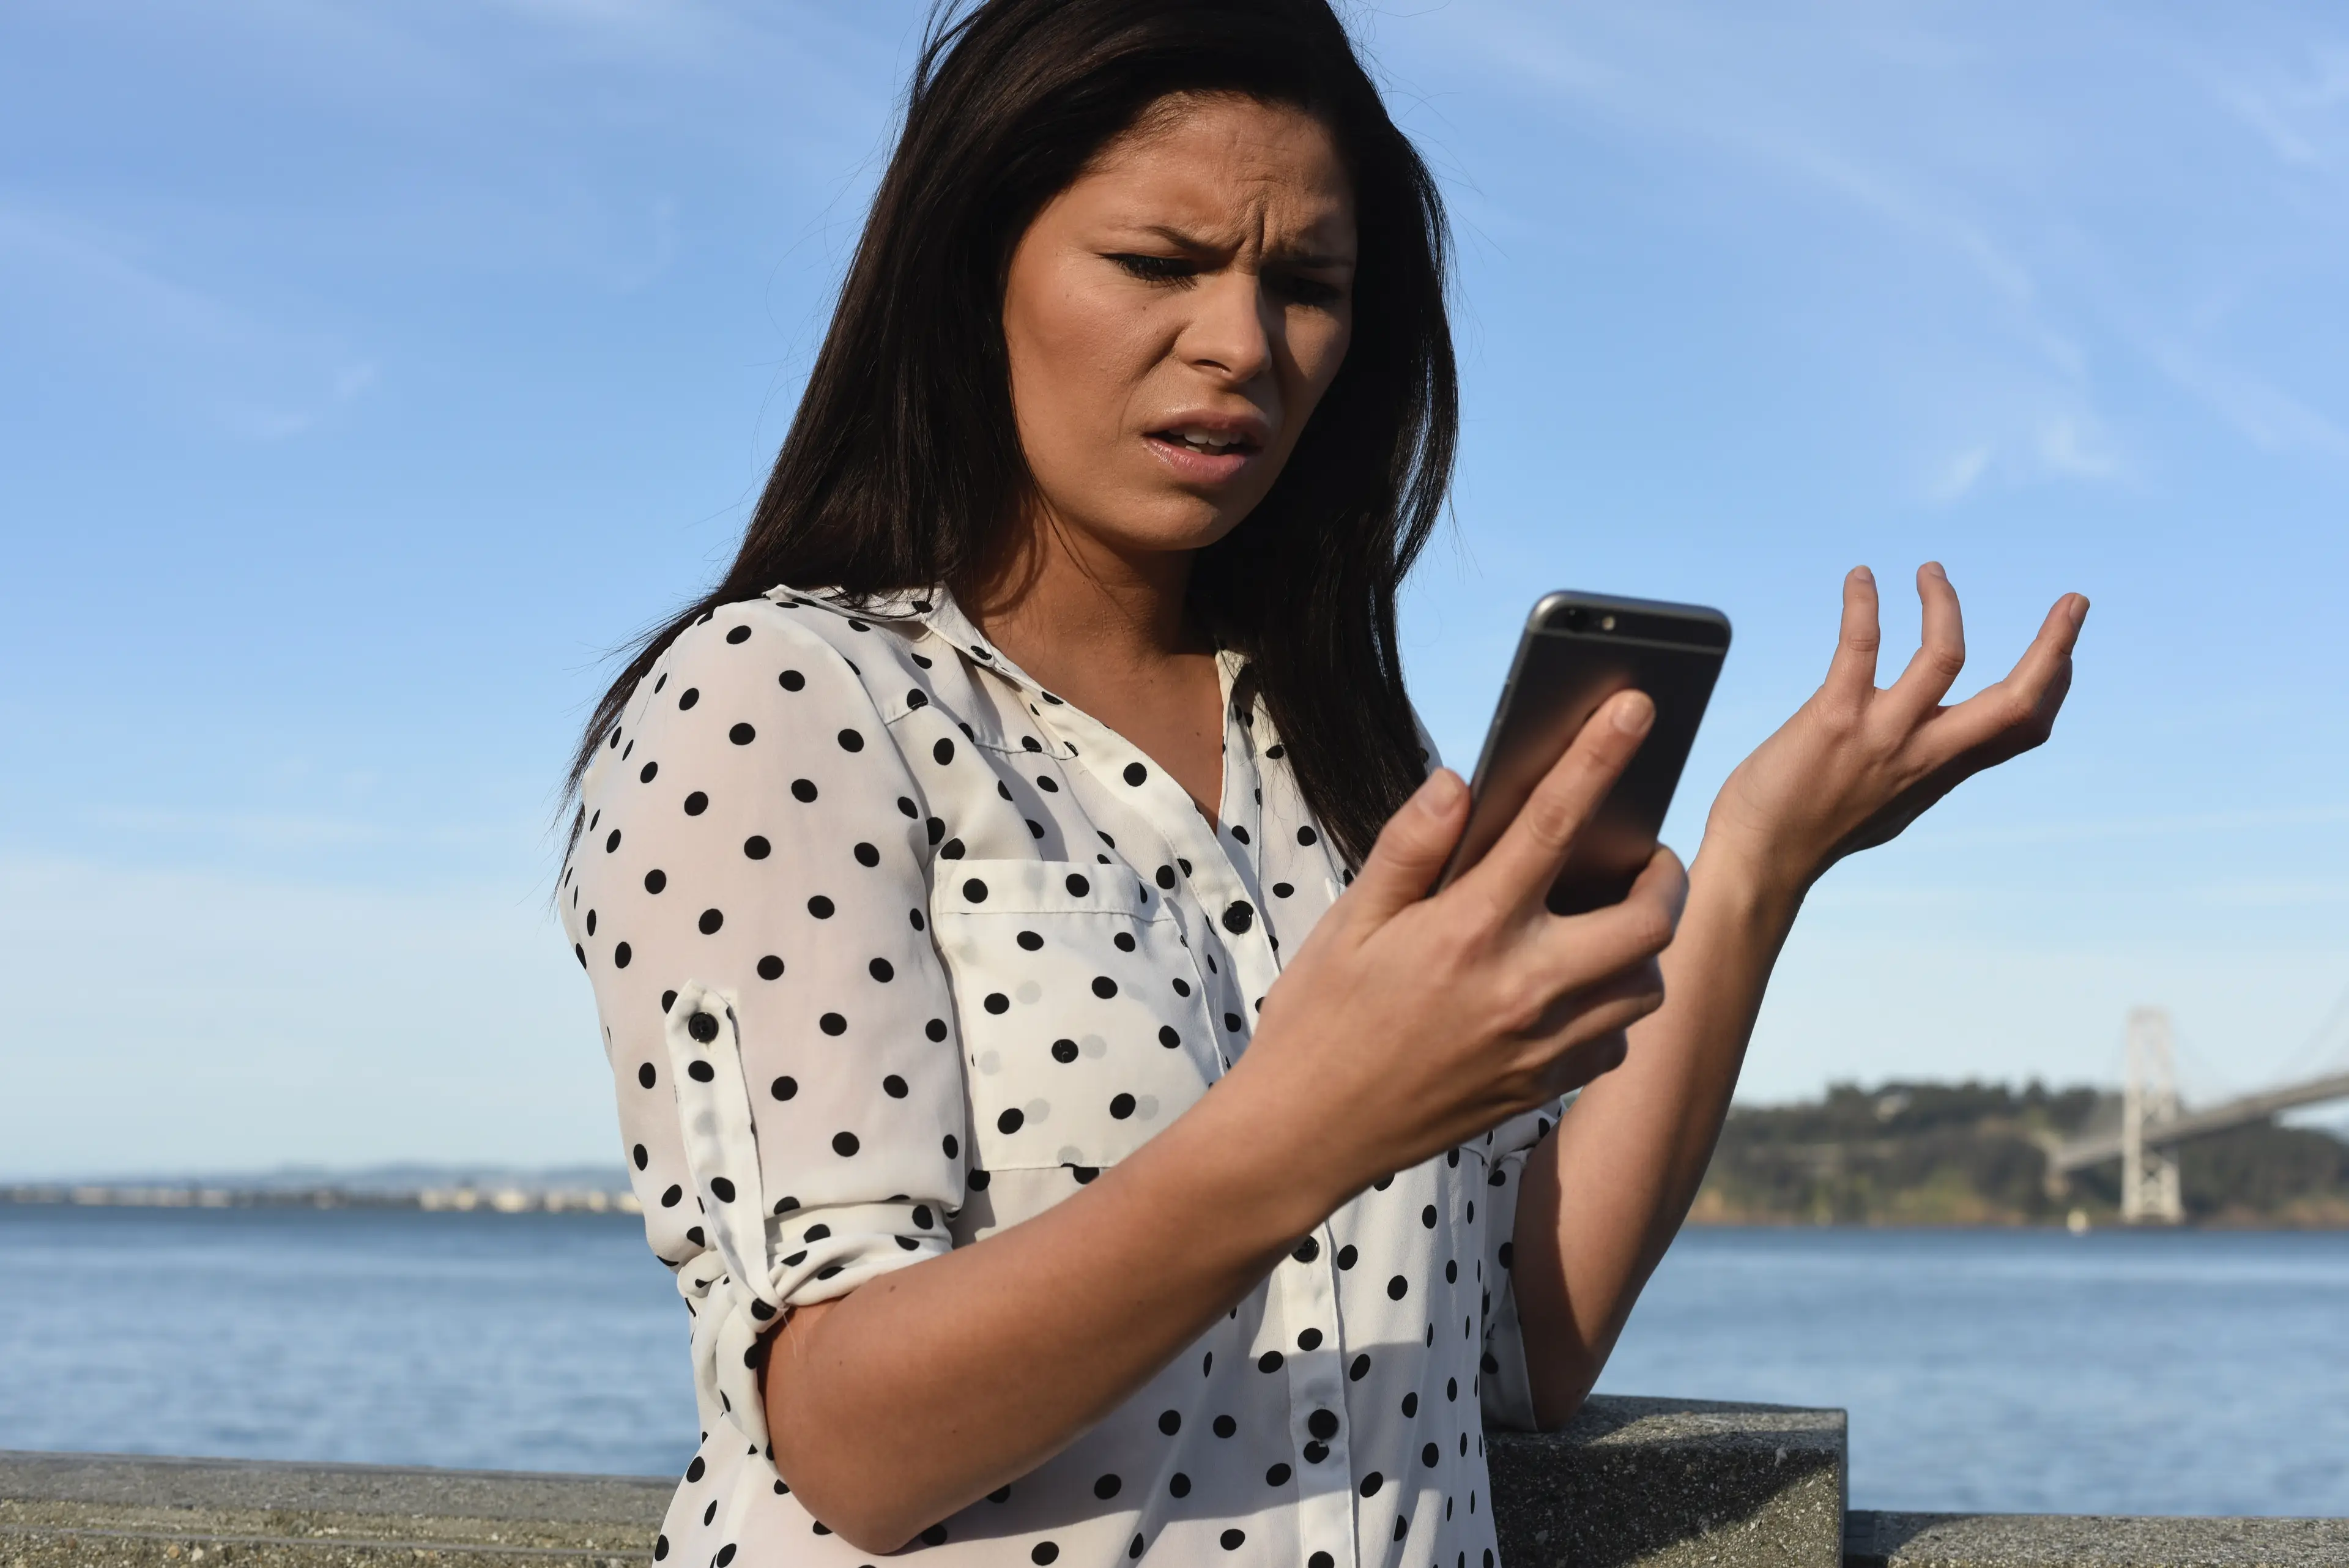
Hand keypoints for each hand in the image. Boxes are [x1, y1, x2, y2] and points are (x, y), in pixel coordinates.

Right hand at [1240, 690, 1689, 1199]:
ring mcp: (1539, 1046)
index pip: (1553, 823)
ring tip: (1608, 923)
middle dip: (1662, 877)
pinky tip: (1575, 992)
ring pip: (1646, 987)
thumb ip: (1411, 848)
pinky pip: (1616, 1043)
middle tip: (1641, 859)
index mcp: (1469, 929)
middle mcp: (1521, 987)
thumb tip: (1460, 784)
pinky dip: (1614, 1010)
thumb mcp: (1351, 921)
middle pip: (1648, 921)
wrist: (1305, 1134)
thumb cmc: (1320, 1018)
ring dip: (1643, 947)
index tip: (1637, 706)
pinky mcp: (1541, 1089)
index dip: (1600, 756)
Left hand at [1708, 563, 2087, 892]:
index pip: (2022, 728)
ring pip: (1945, 658)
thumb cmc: (1815, 829)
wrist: (1761, 861)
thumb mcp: (1890, 804)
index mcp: (1942, 769)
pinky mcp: (1835, 718)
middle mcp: (1924, 753)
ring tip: (1929, 571)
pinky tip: (1860, 578)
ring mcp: (1883, 735)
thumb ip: (1920, 769)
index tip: (2063, 646)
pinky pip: (1861, 646)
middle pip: (2017, 704)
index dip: (2054, 684)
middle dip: (2055, 649)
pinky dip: (1864, 604)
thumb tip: (1938, 749)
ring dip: (1943, 604)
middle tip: (2074, 602)